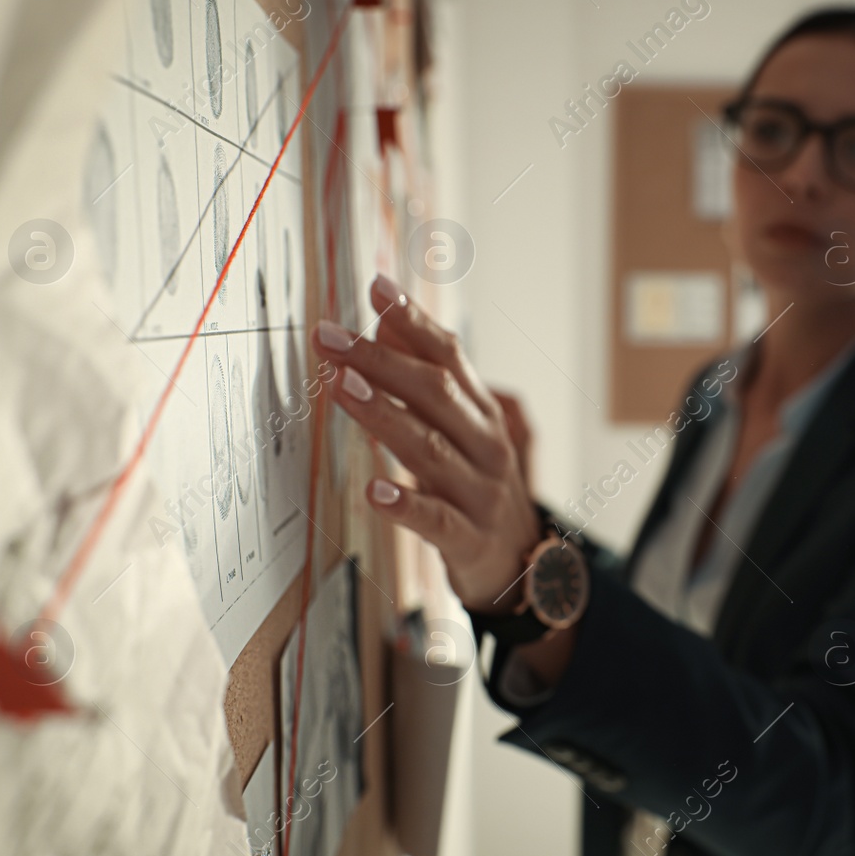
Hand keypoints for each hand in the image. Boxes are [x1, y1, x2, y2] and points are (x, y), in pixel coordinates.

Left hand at [314, 275, 542, 614]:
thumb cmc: (480, 488)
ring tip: (341, 387)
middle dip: (378, 361)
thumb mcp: (463, 430)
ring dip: (383, 414)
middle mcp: (487, 446)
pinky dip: (405, 504)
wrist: (525, 566)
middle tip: (329, 337)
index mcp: (484, 414)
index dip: (413, 321)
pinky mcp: (469, 540)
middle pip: (435, 393)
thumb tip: (383, 324)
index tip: (375, 288)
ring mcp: (481, 493)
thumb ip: (428, 381)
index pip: (450, 356)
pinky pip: (435, 520)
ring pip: (429, 448)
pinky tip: (374, 491)